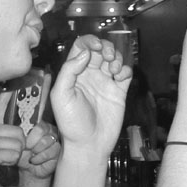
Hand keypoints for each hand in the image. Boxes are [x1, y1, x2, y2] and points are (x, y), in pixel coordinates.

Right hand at [0, 92, 59, 179]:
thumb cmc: (0, 157)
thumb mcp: (9, 138)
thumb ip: (17, 123)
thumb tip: (29, 101)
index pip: (4, 100)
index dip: (17, 89)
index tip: (37, 75)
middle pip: (19, 131)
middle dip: (21, 144)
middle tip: (11, 149)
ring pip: (18, 143)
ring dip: (17, 153)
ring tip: (6, 156)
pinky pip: (14, 153)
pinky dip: (12, 160)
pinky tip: (3, 162)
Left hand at [51, 34, 131, 156]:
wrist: (88, 144)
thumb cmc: (71, 123)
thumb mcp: (61, 95)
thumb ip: (69, 71)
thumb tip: (85, 53)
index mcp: (74, 73)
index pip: (81, 48)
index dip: (89, 41)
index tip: (96, 46)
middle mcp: (90, 75)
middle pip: (100, 49)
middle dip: (106, 47)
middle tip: (107, 57)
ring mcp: (105, 83)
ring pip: (114, 58)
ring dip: (116, 57)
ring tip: (113, 70)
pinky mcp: (119, 92)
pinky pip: (125, 73)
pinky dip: (125, 70)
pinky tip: (120, 77)